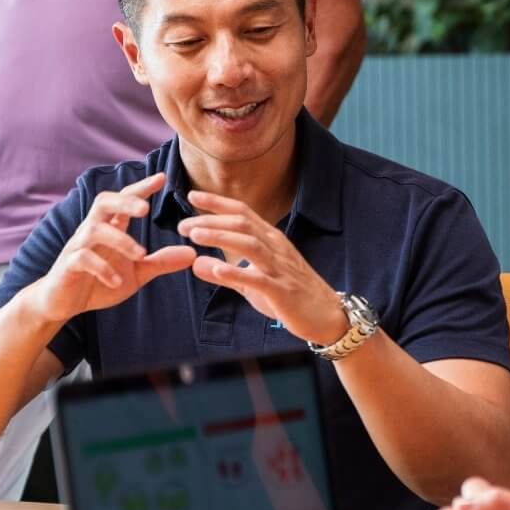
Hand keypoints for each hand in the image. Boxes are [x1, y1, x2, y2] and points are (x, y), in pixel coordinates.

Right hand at [27, 174, 195, 324]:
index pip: (124, 200)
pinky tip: (117, 280)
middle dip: (124, 201)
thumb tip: (193, 253)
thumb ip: (160, 262)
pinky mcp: (67, 266)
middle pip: (104, 202)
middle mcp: (92, 231)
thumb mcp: (136, 273)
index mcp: (110, 228)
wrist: (63, 304)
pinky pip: (82, 258)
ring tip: (140, 254)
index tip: (162, 178)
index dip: (141, 188)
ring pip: (94, 229)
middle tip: (146, 209)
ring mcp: (77, 247)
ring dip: (119, 240)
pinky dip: (101, 268)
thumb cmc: (99, 282)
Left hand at [177, 191, 348, 343]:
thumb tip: (196, 264)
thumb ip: (226, 273)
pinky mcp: (282, 291)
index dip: (217, 202)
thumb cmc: (290, 295)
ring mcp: (280, 268)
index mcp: (271, 240)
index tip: (192, 194)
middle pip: (242, 223)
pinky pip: (258, 279)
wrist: (327, 315)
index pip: (242, 213)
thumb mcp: (253, 283)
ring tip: (195, 235)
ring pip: (249, 244)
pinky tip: (218, 270)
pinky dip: (237, 272)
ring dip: (221, 236)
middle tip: (183, 225)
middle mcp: (276, 248)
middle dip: (211, 220)